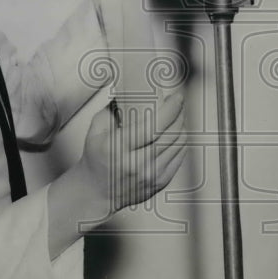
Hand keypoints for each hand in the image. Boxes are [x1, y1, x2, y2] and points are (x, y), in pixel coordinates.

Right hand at [78, 89, 185, 212]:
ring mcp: (150, 175)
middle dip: (179, 114)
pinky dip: (181, 143)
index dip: (171, 109)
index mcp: (119, 147)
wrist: (95, 191)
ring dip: (182, 126)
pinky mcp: (159, 183)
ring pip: (178, 145)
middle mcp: (136, 163)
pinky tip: (177, 134)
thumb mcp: (96, 130)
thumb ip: (112, 108)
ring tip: (179, 116)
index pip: (153, 126)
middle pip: (170, 134)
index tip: (176, 97)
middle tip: (178, 103)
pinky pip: (179, 158)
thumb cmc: (96, 159)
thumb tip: (128, 87)